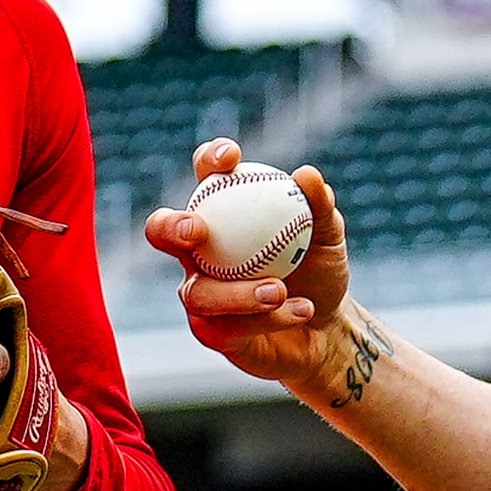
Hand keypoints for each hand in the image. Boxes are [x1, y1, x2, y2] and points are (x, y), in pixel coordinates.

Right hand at [145, 138, 356, 402]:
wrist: (327, 329)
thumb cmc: (320, 273)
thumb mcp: (328, 238)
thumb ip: (319, 207)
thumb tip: (307, 175)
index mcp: (224, 213)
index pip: (206, 176)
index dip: (209, 160)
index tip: (232, 158)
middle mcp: (200, 251)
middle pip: (162, 231)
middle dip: (172, 225)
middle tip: (199, 229)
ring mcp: (200, 293)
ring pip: (199, 292)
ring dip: (238, 291)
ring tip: (279, 290)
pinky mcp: (210, 332)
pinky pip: (227, 326)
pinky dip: (266, 317)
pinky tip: (300, 309)